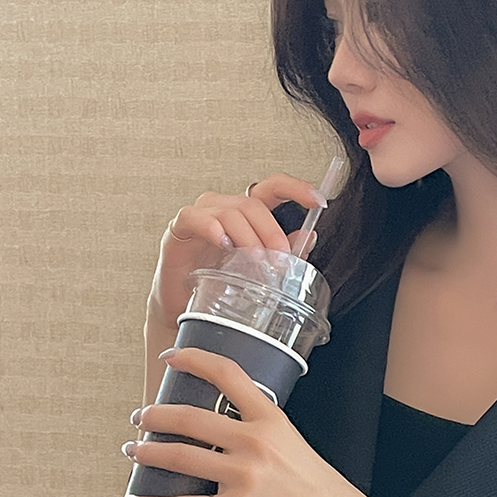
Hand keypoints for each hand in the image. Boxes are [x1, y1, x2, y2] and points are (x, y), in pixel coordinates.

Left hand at [122, 347, 398, 496]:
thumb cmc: (320, 485)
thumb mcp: (294, 442)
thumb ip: (260, 430)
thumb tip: (220, 429)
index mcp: (271, 419)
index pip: (228, 375)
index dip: (194, 359)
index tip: (172, 357)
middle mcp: (254, 442)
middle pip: (190, 418)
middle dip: (155, 415)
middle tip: (140, 417)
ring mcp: (243, 476)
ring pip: (179, 457)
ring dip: (148, 453)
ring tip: (133, 451)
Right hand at [149, 174, 324, 329]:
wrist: (184, 307)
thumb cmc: (218, 284)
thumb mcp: (258, 269)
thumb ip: (283, 251)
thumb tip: (309, 238)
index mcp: (246, 214)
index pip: (272, 189)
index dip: (296, 188)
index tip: (317, 200)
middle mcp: (223, 208)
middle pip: (252, 204)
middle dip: (271, 230)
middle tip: (280, 257)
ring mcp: (200, 216)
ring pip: (229, 211)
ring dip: (247, 236)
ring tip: (255, 260)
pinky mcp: (179, 230)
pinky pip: (194, 218)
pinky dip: (211, 228)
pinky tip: (223, 243)